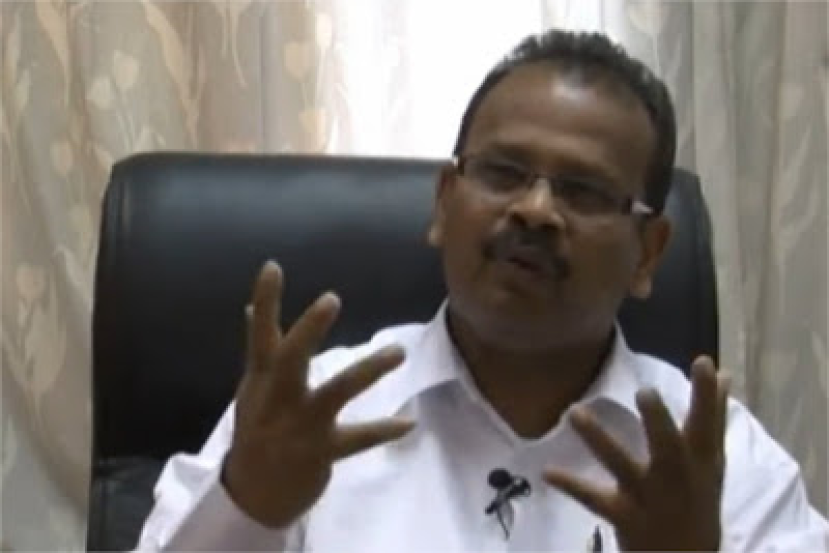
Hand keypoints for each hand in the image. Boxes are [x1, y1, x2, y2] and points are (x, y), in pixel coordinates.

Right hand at [223, 261, 413, 527]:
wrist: (254, 493)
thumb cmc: (257, 429)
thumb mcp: (252, 389)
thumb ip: (260, 350)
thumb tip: (250, 309)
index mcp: (261, 379)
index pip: (260, 335)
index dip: (266, 301)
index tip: (273, 266)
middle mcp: (278, 399)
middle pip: (291, 360)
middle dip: (309, 330)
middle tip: (332, 298)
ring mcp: (301, 426)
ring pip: (335, 393)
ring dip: (368, 370)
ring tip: (399, 351)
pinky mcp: (322, 452)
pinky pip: (357, 439)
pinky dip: (383, 430)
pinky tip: (409, 423)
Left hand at [544, 356, 729, 550]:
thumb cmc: (697, 501)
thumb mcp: (711, 462)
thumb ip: (712, 416)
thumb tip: (723, 373)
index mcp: (700, 460)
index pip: (707, 422)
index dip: (706, 394)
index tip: (702, 361)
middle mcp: (676, 477)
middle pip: (668, 447)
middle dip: (658, 421)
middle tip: (644, 391)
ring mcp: (649, 497)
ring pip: (622, 465)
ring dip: (598, 439)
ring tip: (574, 412)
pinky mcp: (624, 515)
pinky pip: (593, 498)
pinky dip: (570, 484)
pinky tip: (547, 471)